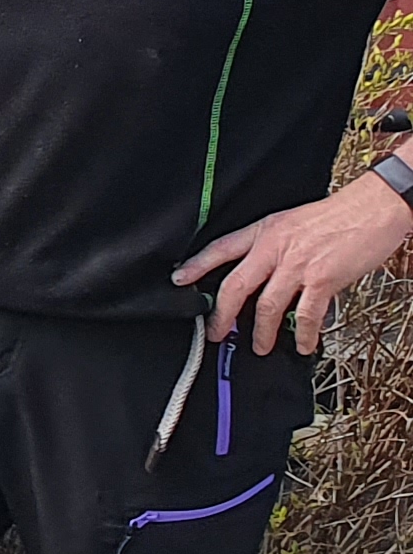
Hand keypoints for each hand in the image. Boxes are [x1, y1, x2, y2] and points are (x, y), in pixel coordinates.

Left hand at [175, 177, 412, 354]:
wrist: (373, 208)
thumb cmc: (337, 215)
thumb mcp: (292, 221)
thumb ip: (273, 244)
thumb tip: (261, 271)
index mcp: (265, 231)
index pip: (221, 248)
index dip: (197, 265)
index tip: (179, 280)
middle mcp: (276, 248)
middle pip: (236, 285)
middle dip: (222, 314)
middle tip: (216, 333)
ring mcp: (298, 265)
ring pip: (267, 306)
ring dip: (262, 332)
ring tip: (260, 346)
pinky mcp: (323, 280)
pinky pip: (306, 315)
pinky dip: (303, 334)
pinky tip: (303, 344)